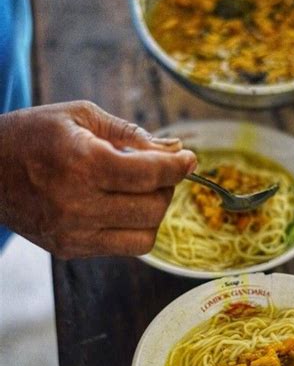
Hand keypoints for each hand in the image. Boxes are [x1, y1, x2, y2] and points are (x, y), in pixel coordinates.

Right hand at [0, 101, 195, 257]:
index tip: (188, 158)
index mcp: (82, 163)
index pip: (150, 174)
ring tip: (138, 191)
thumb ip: (131, 133)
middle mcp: (78, 204)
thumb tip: (173, 149)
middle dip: (166, 187)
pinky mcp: (69, 249)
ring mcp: (73, 232)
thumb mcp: (81, 116)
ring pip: (145, 236)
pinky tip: (119, 206)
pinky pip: (123, 247)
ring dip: (153, 212)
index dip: (178, 166)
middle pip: (153, 207)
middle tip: (156, 170)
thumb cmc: (33, 135)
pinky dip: (132, 227)